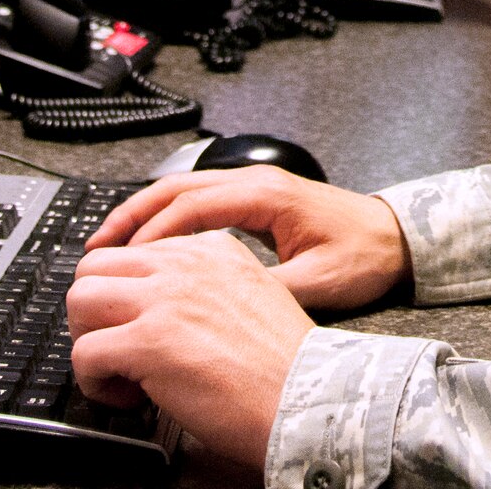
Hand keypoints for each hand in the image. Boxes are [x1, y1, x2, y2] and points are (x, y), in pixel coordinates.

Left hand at [70, 232, 310, 469]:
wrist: (308, 396)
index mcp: (212, 249)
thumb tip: (168, 309)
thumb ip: (210, 286)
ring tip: (117, 370)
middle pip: (96, 266)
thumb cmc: (288, 364)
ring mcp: (164, 300)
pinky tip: (128, 397)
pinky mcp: (148, 341)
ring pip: (79, 299)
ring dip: (88, 339)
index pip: (136, 252)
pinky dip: (95, 383)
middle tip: (116, 346)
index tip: (139, 325)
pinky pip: (84, 354)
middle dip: (96, 312)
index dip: (128, 296)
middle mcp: (185, 265)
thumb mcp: (255, 294)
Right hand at [85, 167, 412, 310]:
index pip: (192, 206)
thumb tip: (223, 307)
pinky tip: (150, 245)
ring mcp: (253, 187)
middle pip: (176, 188)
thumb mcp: (319, 282)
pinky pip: (198, 201)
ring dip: (143, 215)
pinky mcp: (256, 200)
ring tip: (109, 247)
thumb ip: (269, 292)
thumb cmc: (365, 255)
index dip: (152, 235)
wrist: (396, 237)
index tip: (124, 264)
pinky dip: (166, 219)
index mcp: (266, 195)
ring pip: (183, 190)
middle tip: (95, 248)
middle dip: (131, 216)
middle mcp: (255, 182)